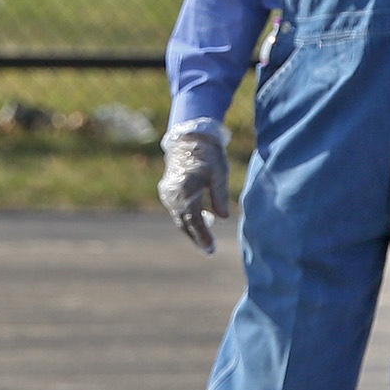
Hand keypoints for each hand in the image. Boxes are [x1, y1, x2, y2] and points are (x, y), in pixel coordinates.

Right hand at [158, 121, 230, 253]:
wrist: (187, 138)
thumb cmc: (208, 153)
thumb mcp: (219, 171)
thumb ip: (220, 194)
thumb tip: (223, 217)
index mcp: (186, 188)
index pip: (194, 219)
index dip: (203, 236)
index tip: (211, 249)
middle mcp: (173, 194)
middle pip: (184, 223)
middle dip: (197, 238)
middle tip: (210, 251)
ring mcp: (167, 193)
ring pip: (179, 218)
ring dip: (191, 230)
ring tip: (206, 242)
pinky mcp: (167, 192)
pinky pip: (176, 211)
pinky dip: (186, 219)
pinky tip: (199, 224)